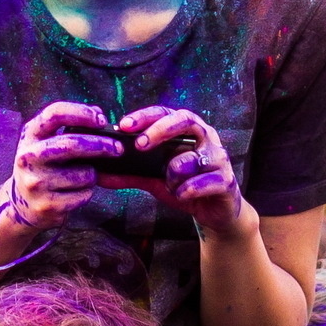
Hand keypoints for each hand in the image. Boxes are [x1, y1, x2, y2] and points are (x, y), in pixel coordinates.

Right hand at [3, 101, 118, 230]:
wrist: (21, 205)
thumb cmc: (43, 167)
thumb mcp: (45, 143)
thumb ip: (69, 127)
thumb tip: (99, 114)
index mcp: (30, 135)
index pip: (55, 113)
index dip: (82, 113)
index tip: (101, 119)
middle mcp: (29, 157)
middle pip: (73, 144)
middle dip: (101, 145)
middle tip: (118, 148)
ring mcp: (37, 182)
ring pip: (84, 174)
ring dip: (92, 175)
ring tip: (82, 176)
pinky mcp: (47, 205)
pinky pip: (83, 195)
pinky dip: (87, 192)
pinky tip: (75, 193)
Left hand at [116, 106, 249, 237]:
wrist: (214, 213)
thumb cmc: (185, 186)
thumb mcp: (154, 179)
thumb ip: (130, 174)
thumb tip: (99, 174)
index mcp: (187, 130)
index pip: (165, 112)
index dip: (145, 116)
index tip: (123, 125)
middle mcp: (205, 137)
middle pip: (185, 119)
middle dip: (161, 130)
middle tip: (140, 145)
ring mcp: (218, 157)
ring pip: (191, 158)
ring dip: (173, 175)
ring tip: (171, 184)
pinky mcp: (226, 180)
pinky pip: (201, 182)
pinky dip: (186, 190)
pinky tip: (182, 195)